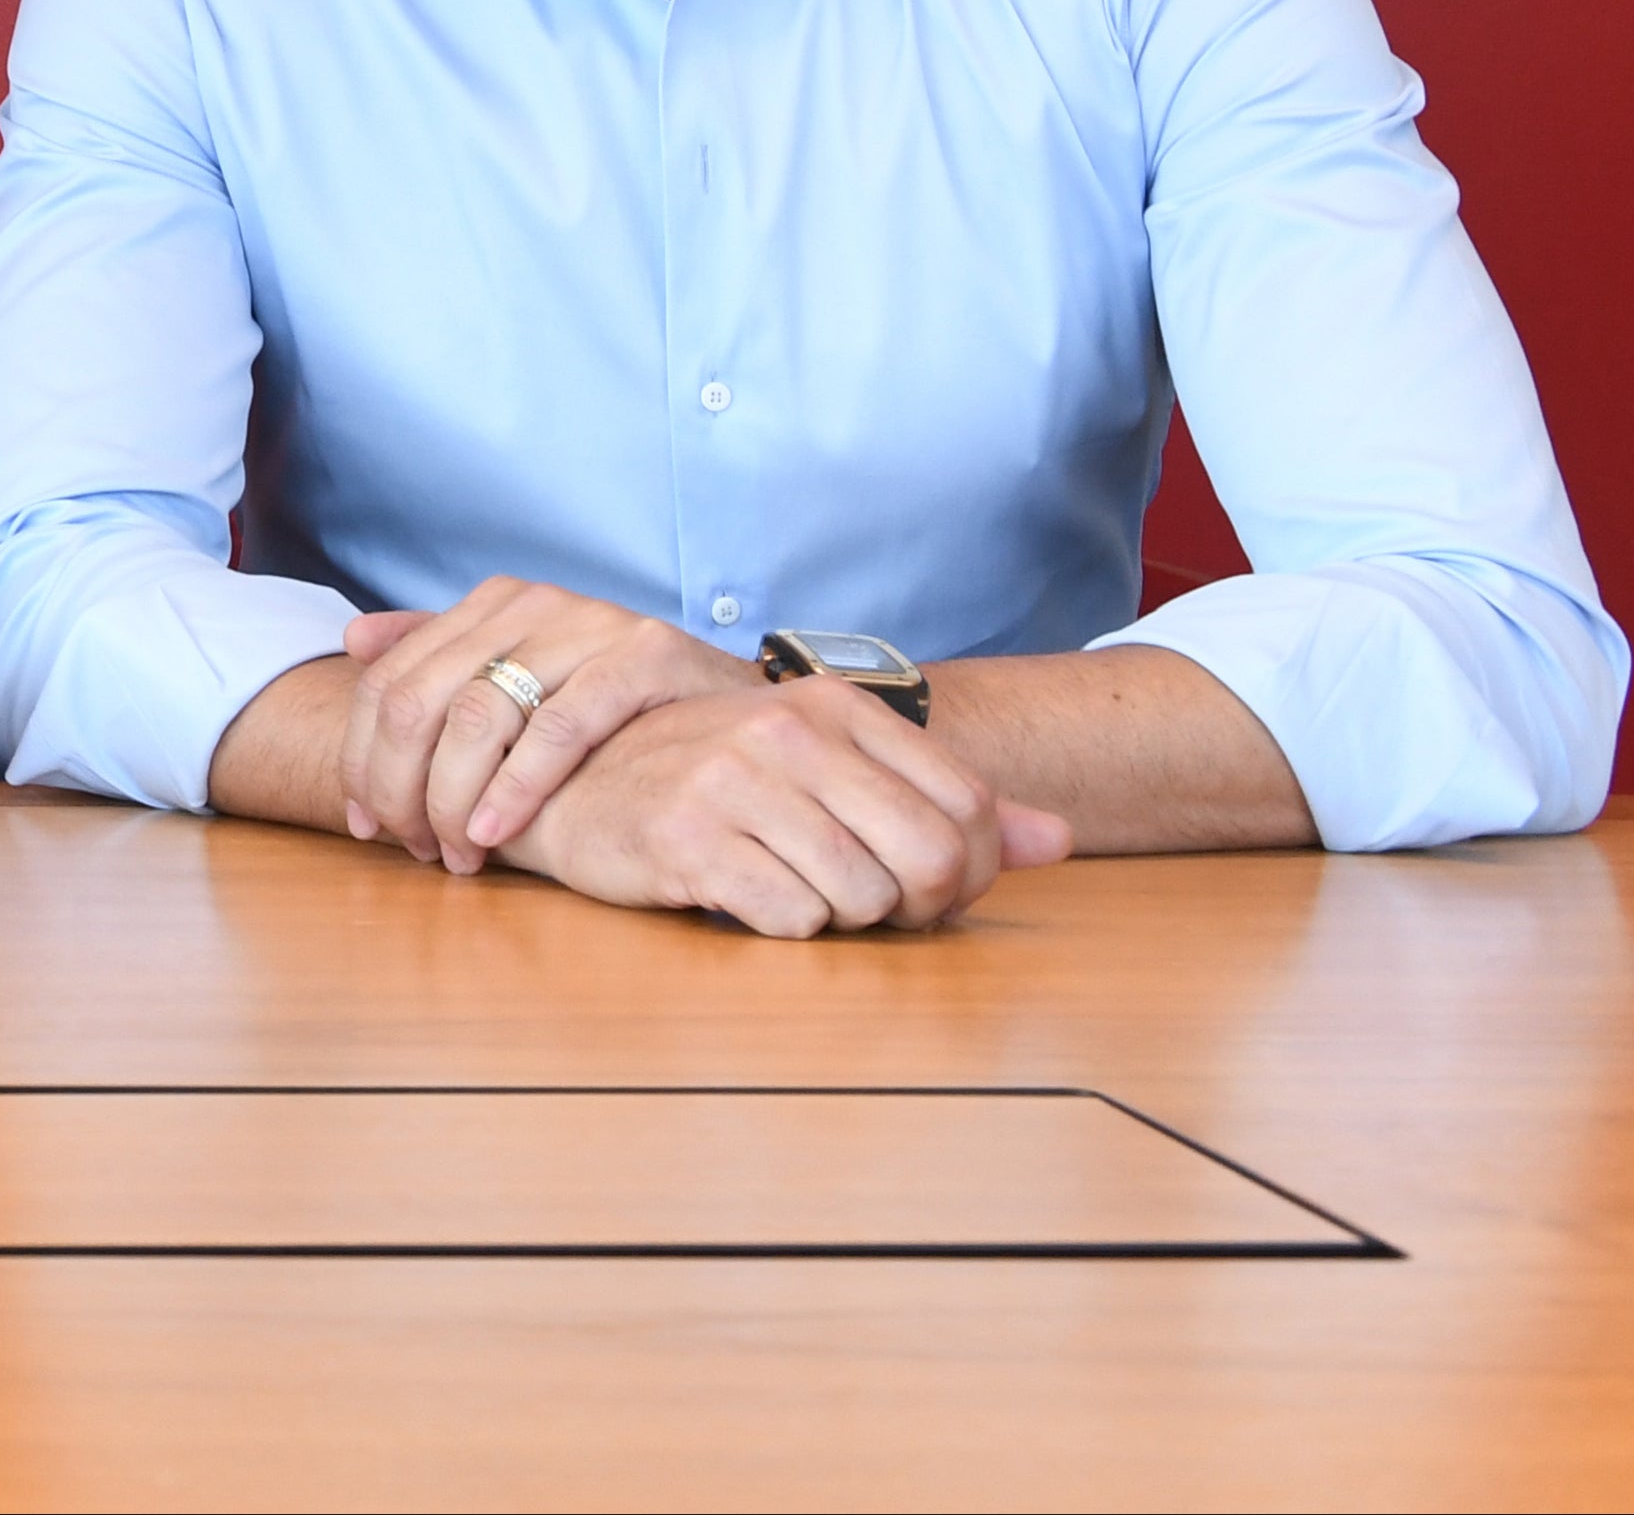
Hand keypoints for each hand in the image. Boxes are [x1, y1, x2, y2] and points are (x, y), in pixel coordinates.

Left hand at [339, 577, 747, 871]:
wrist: (733, 703)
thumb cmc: (620, 706)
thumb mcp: (525, 675)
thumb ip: (440, 656)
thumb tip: (352, 641)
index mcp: (492, 605)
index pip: (391, 681)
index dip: (361, 757)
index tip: (364, 825)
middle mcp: (532, 603)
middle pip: (421, 700)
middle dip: (400, 785)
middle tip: (412, 847)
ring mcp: (587, 624)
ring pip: (479, 713)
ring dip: (453, 796)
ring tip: (457, 852)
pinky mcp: (643, 656)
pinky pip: (558, 727)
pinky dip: (517, 785)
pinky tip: (497, 831)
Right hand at [506, 676, 1075, 935]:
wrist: (575, 784)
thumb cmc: (714, 784)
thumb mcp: (831, 773)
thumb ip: (943, 802)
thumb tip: (1058, 840)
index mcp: (835, 707)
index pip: (970, 806)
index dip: (970, 871)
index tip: (926, 888)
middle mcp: (789, 731)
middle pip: (931, 857)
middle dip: (919, 908)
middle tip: (876, 911)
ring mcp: (734, 781)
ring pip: (864, 897)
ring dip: (844, 920)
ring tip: (799, 894)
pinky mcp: (687, 838)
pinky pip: (792, 919)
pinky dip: (783, 926)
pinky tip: (747, 898)